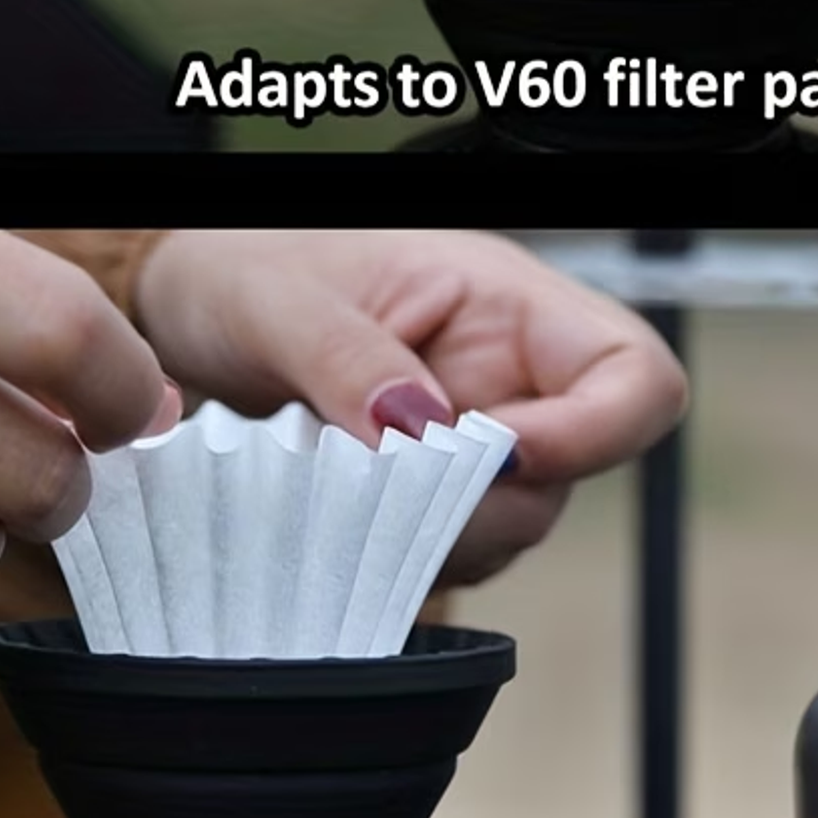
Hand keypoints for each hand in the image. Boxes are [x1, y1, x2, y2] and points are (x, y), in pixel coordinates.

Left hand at [131, 230, 687, 584]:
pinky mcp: (431, 490)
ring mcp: (475, 435)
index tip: (491, 457)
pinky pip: (449, 547)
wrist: (185, 303)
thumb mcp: (281, 300)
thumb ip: (348, 361)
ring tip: (330, 483)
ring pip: (507, 525)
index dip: (592, 434)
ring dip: (426, 530)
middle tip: (368, 486)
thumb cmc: (242, 268)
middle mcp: (509, 372)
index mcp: (506, 300)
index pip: (632, 374)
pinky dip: (395, 548)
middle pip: (571, 475)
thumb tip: (416, 434)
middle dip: (476, 502)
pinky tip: (331, 511)